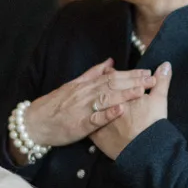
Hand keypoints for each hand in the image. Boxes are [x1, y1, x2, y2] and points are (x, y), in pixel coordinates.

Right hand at [24, 59, 156, 150]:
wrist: (35, 122)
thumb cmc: (55, 105)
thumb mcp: (73, 85)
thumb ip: (92, 74)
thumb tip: (110, 62)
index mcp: (85, 85)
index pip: (112, 77)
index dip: (130, 74)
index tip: (147, 72)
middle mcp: (85, 94)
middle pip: (112, 85)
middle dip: (133, 82)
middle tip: (152, 79)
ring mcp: (82, 109)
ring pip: (106, 99)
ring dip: (124, 95)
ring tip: (141, 91)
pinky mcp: (79, 125)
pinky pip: (95, 119)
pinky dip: (108, 114)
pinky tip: (120, 111)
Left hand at [91, 61, 172, 159]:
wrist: (144, 149)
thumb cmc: (152, 123)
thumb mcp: (159, 99)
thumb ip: (162, 81)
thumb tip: (166, 64)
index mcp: (121, 95)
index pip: (112, 79)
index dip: (111, 74)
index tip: (110, 70)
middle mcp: (107, 105)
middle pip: (100, 92)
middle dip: (100, 86)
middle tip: (99, 83)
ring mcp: (100, 120)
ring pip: (93, 108)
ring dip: (94, 103)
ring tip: (96, 100)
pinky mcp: (97, 136)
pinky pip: (89, 127)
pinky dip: (90, 122)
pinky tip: (89, 119)